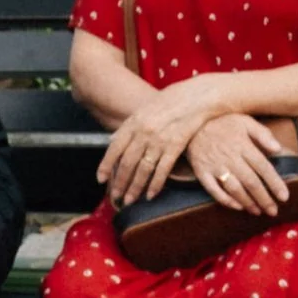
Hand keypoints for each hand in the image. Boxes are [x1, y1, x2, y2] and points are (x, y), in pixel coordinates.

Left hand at [95, 82, 217, 203]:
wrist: (197, 97)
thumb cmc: (170, 102)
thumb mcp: (144, 110)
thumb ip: (127, 127)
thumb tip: (111, 141)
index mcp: (133, 123)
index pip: (114, 149)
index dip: (106, 166)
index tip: (101, 180)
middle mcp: (144, 133)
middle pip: (127, 163)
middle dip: (119, 183)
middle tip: (115, 197)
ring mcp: (160, 140)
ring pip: (143, 170)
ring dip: (135, 188)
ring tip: (129, 201)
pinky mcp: (176, 147)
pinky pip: (162, 170)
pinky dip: (155, 185)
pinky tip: (150, 195)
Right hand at [183, 110, 292, 217]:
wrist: (191, 123)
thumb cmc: (222, 122)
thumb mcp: (245, 121)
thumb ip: (263, 134)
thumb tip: (278, 149)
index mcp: (243, 146)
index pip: (263, 168)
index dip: (275, 184)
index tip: (284, 197)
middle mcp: (230, 158)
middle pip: (251, 182)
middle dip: (264, 199)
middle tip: (273, 211)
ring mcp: (214, 166)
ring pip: (234, 188)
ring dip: (247, 202)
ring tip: (257, 211)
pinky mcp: (201, 172)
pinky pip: (213, 190)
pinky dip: (225, 200)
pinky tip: (237, 207)